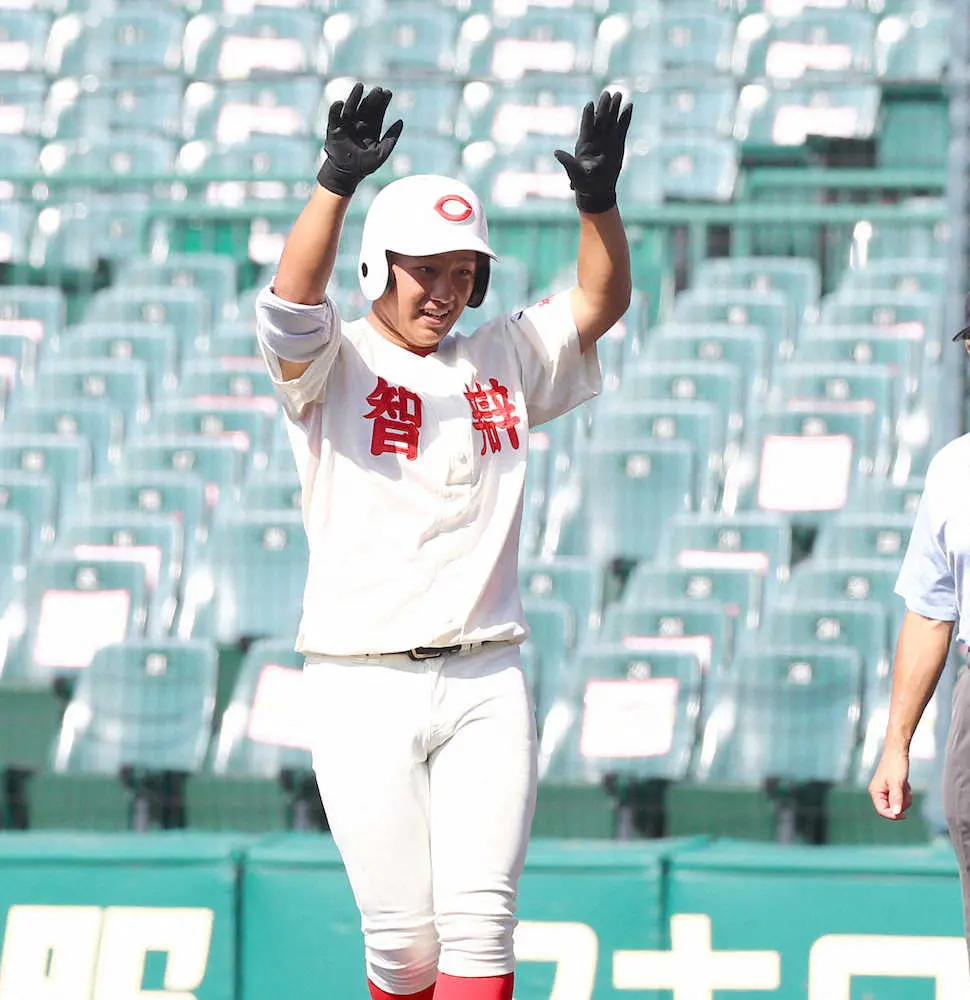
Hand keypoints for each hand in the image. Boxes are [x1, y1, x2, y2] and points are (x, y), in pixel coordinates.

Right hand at [316, 82, 403, 196]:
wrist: (346, 175)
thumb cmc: (364, 166)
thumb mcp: (382, 153)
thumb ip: (391, 138)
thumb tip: (401, 121)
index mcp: (370, 129)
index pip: (377, 112)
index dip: (383, 103)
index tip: (388, 93)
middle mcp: (358, 124)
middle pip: (366, 107)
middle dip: (372, 98)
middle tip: (378, 90)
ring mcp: (346, 125)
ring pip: (350, 108)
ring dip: (354, 97)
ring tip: (360, 86)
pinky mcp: (334, 129)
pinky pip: (333, 117)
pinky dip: (335, 110)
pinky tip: (340, 103)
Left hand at [554, 90, 632, 214]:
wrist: (598, 190)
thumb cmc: (584, 184)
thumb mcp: (575, 173)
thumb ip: (568, 162)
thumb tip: (556, 153)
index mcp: (584, 144)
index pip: (586, 127)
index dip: (588, 116)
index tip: (590, 104)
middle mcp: (596, 139)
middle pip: (600, 119)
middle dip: (603, 107)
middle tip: (607, 93)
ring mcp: (607, 139)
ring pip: (611, 120)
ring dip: (614, 108)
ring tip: (619, 94)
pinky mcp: (618, 143)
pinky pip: (622, 128)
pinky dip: (626, 118)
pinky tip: (629, 106)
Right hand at [868, 746, 913, 819]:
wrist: (897, 752)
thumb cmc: (895, 765)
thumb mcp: (897, 783)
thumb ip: (896, 798)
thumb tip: (896, 813)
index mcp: (875, 791)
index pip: (882, 811)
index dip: (892, 815)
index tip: (904, 815)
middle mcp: (879, 792)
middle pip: (892, 808)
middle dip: (901, 802)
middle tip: (904, 791)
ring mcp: (886, 790)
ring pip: (898, 804)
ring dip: (905, 797)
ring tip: (905, 785)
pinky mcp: (892, 788)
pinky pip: (901, 798)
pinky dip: (905, 793)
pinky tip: (905, 784)